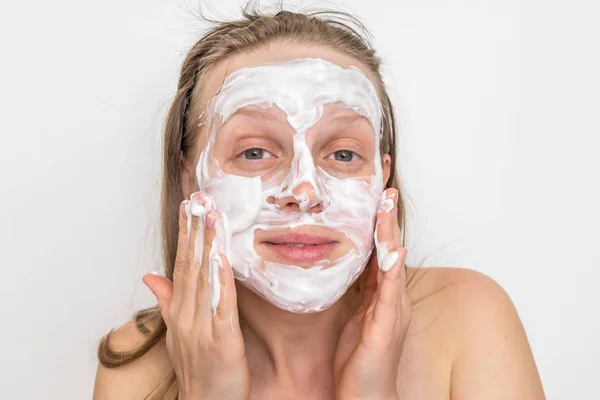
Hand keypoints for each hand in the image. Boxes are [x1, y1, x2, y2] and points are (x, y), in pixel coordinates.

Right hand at [142, 192, 249, 399]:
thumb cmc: (196, 369)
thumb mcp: (177, 332)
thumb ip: (167, 301)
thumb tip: (150, 275)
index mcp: (178, 312)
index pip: (180, 265)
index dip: (184, 235)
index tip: (188, 207)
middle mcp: (187, 316)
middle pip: (189, 266)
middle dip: (194, 231)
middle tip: (198, 200)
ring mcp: (203, 327)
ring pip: (204, 280)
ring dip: (207, 246)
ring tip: (210, 217)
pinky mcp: (223, 340)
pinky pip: (221, 306)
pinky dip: (221, 281)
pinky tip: (221, 258)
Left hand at [333, 188, 410, 399]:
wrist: (366, 397)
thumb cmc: (359, 360)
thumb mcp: (355, 316)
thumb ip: (355, 290)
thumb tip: (342, 264)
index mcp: (383, 294)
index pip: (381, 248)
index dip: (378, 220)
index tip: (374, 191)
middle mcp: (393, 297)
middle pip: (391, 247)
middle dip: (387, 215)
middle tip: (385, 184)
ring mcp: (393, 310)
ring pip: (392, 261)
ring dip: (389, 231)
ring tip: (386, 202)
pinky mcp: (386, 326)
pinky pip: (390, 291)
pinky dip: (392, 267)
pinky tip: (392, 248)